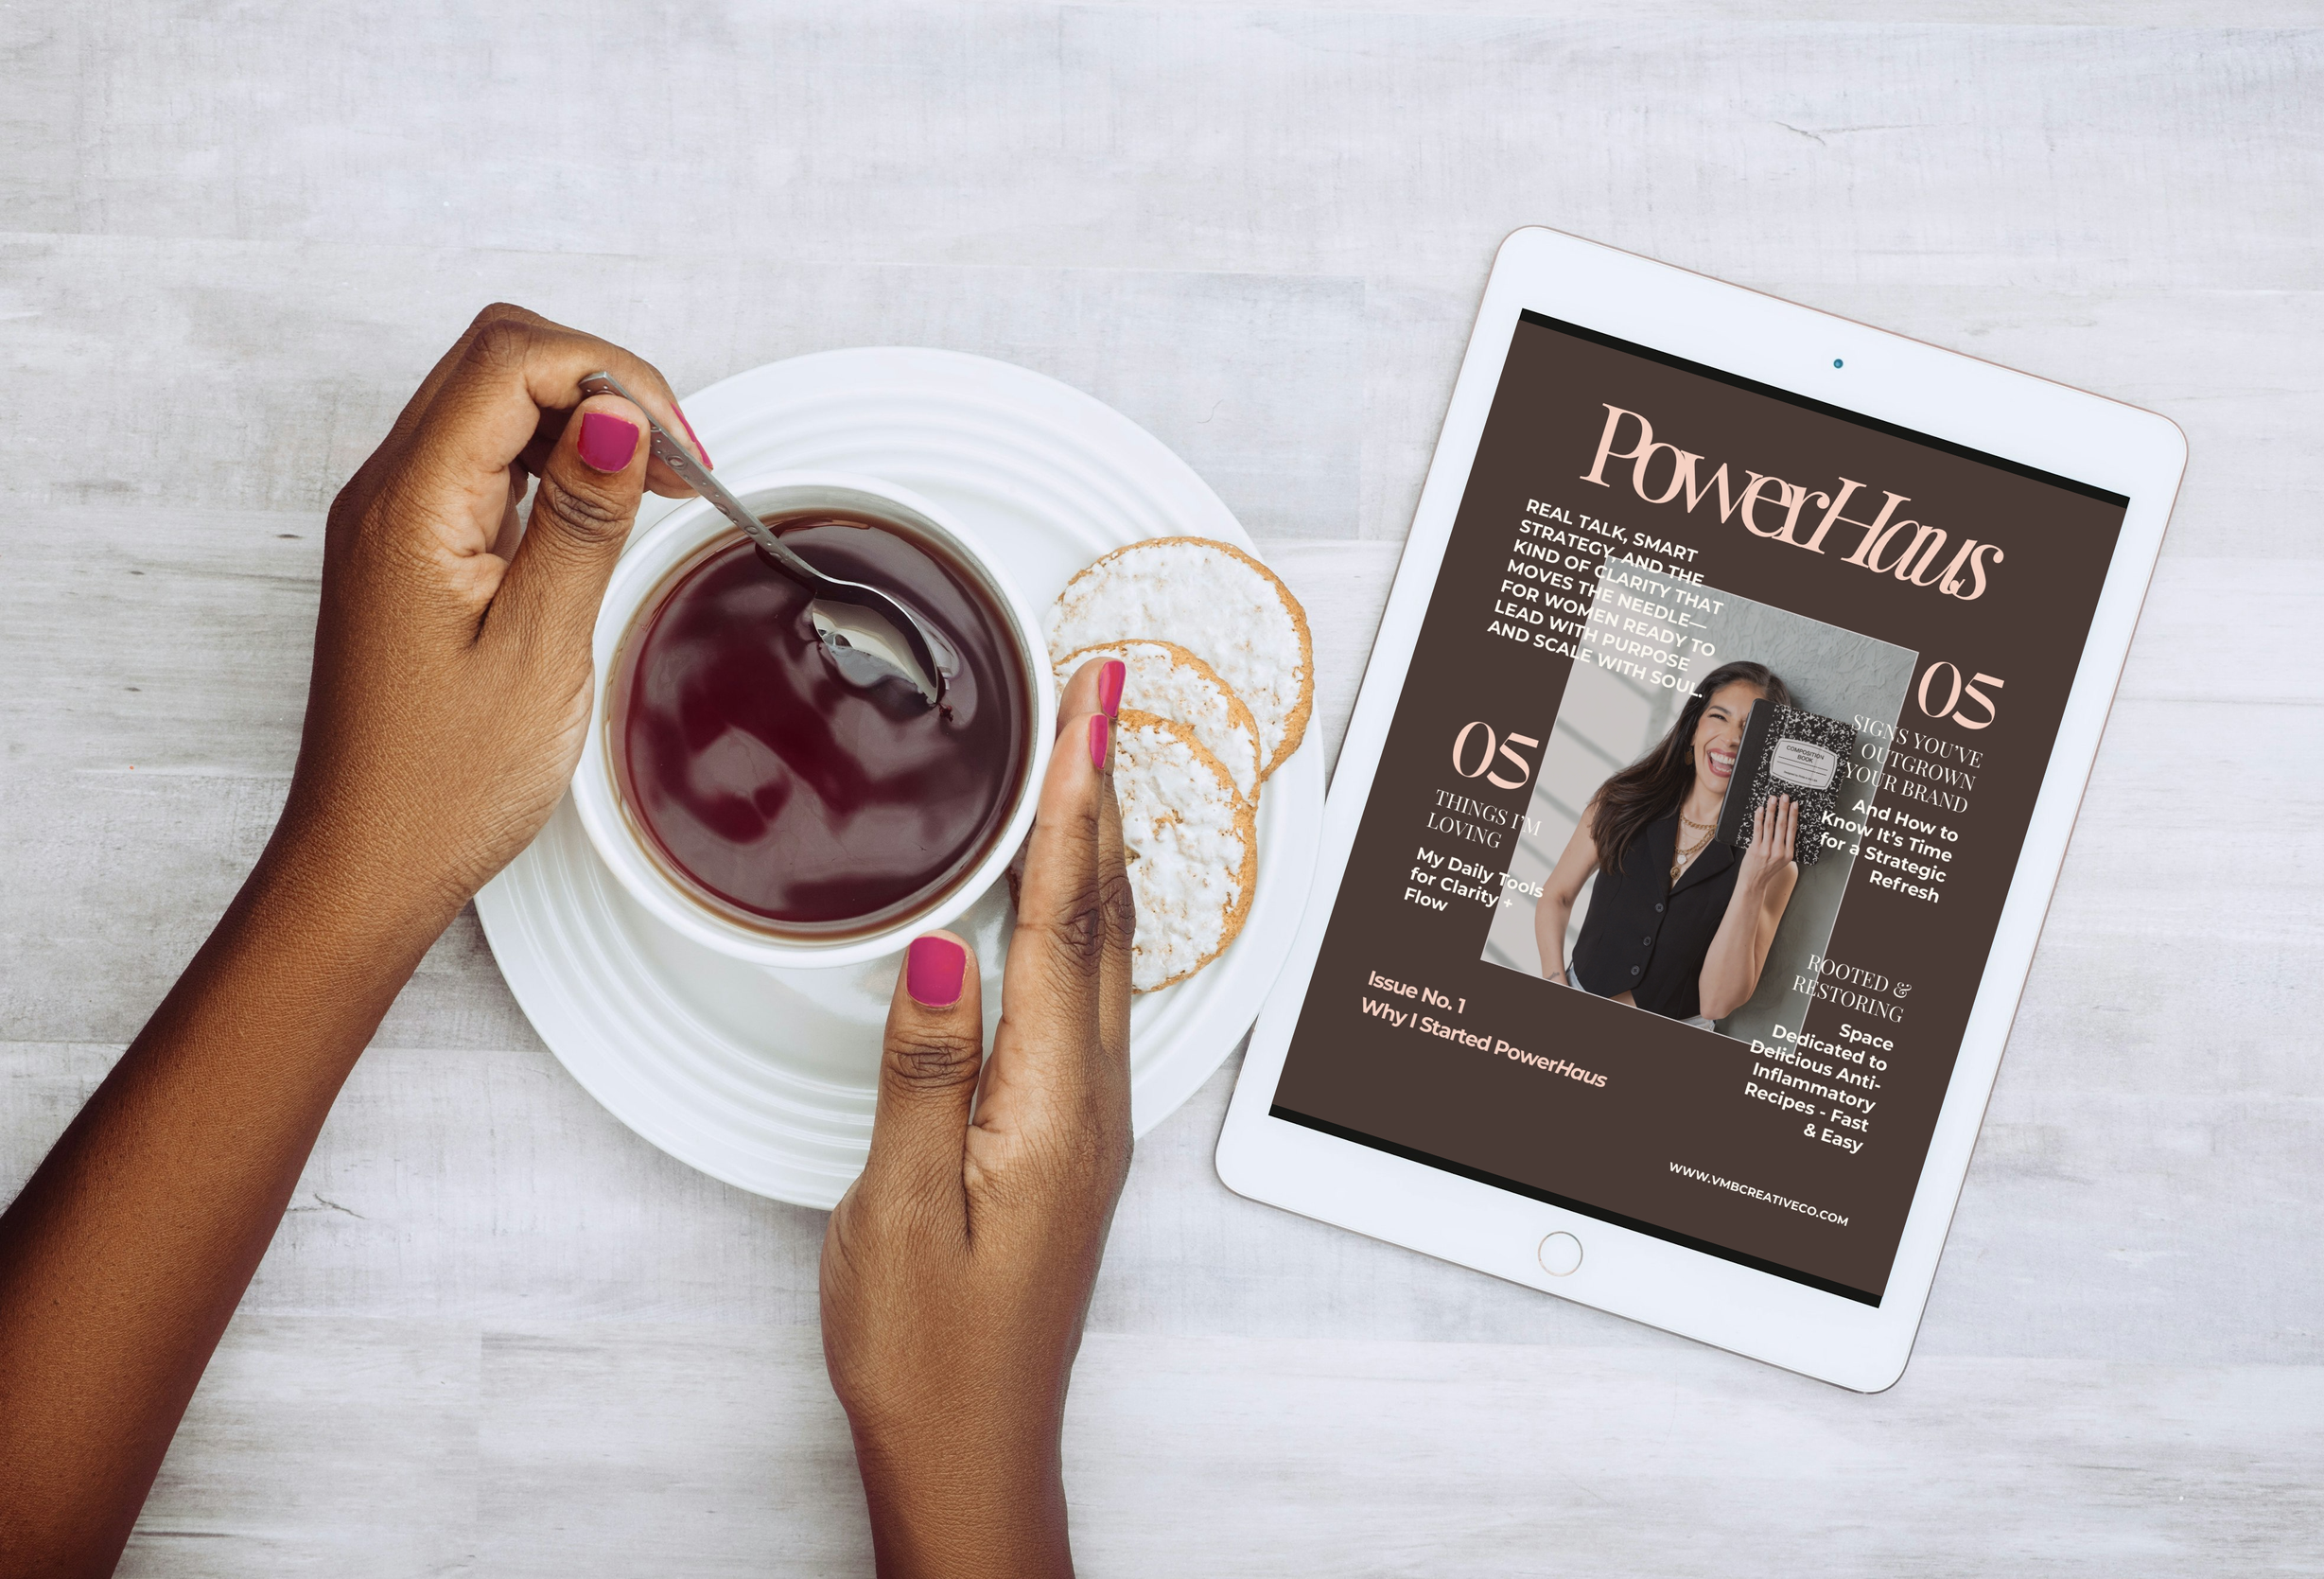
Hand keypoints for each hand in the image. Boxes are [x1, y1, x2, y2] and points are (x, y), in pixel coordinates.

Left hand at [275, 302, 699, 927]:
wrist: (370, 860)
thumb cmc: (443, 782)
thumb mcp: (539, 648)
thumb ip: (580, 520)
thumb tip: (621, 416)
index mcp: (410, 507)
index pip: (513, 362)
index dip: (615, 378)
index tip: (683, 451)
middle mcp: (388, 494)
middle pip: (499, 359)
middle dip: (604, 382)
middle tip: (681, 460)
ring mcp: (397, 518)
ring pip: (494, 401)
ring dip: (586, 419)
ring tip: (660, 485)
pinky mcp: (416, 548)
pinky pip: (487, 460)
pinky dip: (558, 462)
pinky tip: (607, 511)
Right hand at [821, 659, 1133, 1578]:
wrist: (973, 1447)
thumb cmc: (927, 1348)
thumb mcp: (899, 1212)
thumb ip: (923, 1072)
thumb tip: (941, 949)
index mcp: (1050, 1106)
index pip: (1064, 922)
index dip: (1073, 803)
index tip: (1087, 706)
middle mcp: (1091, 1102)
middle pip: (1106, 918)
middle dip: (1103, 795)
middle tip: (1101, 695)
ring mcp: (1089, 1119)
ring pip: (1107, 953)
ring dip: (1100, 849)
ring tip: (1089, 764)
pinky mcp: (1071, 1137)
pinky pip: (1092, 995)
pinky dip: (1084, 917)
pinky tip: (1066, 902)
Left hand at [1738, 793, 1801, 900]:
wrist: (1754, 883)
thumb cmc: (1766, 870)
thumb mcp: (1782, 860)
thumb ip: (1784, 846)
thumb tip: (1785, 825)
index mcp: (1788, 853)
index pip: (1792, 830)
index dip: (1793, 816)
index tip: (1795, 805)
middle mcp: (1779, 851)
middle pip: (1782, 825)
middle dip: (1784, 809)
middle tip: (1785, 797)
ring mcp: (1766, 850)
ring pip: (1770, 826)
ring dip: (1772, 810)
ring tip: (1773, 799)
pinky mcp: (1755, 849)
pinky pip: (1757, 830)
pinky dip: (1759, 818)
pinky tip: (1760, 810)